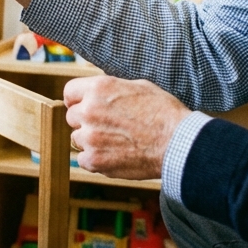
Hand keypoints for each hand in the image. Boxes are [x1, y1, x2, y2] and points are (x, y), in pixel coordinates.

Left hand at [65, 76, 189, 179]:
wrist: (177, 142)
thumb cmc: (164, 113)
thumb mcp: (138, 86)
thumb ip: (111, 90)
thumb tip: (99, 93)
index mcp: (99, 88)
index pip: (69, 92)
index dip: (77, 100)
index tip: (84, 106)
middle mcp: (89, 111)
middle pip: (72, 117)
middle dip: (86, 121)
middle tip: (107, 127)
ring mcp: (90, 137)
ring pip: (77, 139)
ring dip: (91, 141)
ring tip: (116, 142)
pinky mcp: (94, 160)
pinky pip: (83, 159)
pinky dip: (95, 159)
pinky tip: (114, 155)